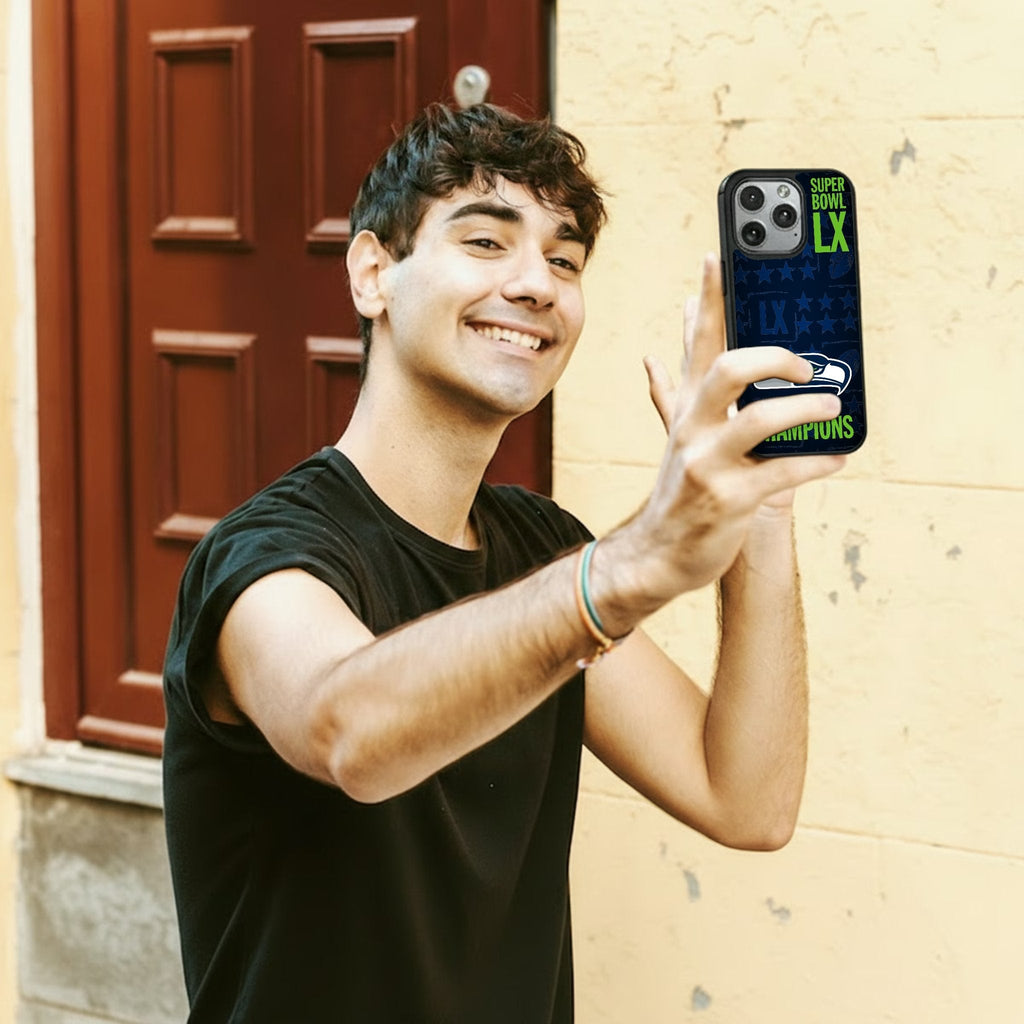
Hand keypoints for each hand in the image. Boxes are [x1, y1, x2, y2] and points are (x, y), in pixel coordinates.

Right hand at [611, 254, 844, 604]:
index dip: (709, 297)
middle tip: (804, 364)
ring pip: (758, 419)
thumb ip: (671, 390)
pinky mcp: (730, 500)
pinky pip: (783, 473)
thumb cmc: (682, 488)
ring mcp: (709, 464)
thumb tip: (656, 352)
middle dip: (772, 356)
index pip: (697, 341)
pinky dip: (818, 462)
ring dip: (805, 409)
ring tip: (832, 407)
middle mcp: (693, 429)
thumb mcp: (676, 433)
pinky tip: (839, 456)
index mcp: (688, 407)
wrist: (659, 552)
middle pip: (726, 369)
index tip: (720, 253)